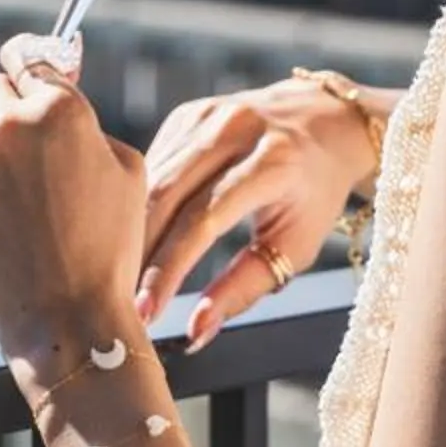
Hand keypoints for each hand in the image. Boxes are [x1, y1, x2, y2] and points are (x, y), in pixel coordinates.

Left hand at [0, 51, 146, 356]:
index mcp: (60, 108)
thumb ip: (89, 123)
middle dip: (7, 114)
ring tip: (12, 202)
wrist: (67, 319)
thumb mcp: (127, 171)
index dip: (26, 62)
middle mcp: (9, 124)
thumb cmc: (108, 247)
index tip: (19, 65)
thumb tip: (59, 95)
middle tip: (26, 154)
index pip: (29, 57)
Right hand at [137, 74, 380, 347]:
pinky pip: (153, 165)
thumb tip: (196, 332)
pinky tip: (135, 236)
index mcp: (273, 162)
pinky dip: (140, 205)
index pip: (205, 221)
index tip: (146, 312)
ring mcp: (209, 116)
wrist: (326, 122)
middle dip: (140, 254)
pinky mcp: (188, 114)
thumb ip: (244, 289)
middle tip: (120, 300)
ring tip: (121, 276)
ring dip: (131, 232)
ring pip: (151, 181)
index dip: (169, 269)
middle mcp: (237, 129)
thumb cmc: (313, 194)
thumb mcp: (295, 246)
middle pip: (167, 197)